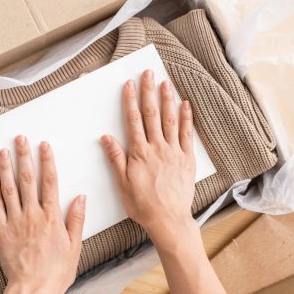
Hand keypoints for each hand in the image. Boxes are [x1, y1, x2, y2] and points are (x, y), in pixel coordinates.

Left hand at [0, 135, 84, 293]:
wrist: (32, 291)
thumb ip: (76, 219)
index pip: (50, 182)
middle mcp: (32, 215)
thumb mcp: (75, 246)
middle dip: (24, 157)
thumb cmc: (56, 272)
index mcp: (52, 217)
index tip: (44, 146)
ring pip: (9, 189)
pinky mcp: (1, 232)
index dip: (47, 161)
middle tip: (20, 139)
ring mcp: (15, 223)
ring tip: (3, 152)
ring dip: (6, 168)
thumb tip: (81, 197)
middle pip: (27, 180)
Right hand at [100, 69, 196, 252]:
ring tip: (165, 82)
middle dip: (149, 92)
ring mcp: (174, 152)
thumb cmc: (143, 204)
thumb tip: (106, 138)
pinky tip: (185, 105)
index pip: (133, 120)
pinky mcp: (187, 159)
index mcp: (140, 153)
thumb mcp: (123, 183)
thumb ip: (116, 158)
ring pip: (170, 120)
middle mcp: (157, 148)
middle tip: (148, 74)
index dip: (130, 100)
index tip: (129, 84)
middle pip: (152, 114)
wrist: (168, 219)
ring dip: (167, 99)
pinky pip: (187, 134)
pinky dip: (186, 118)